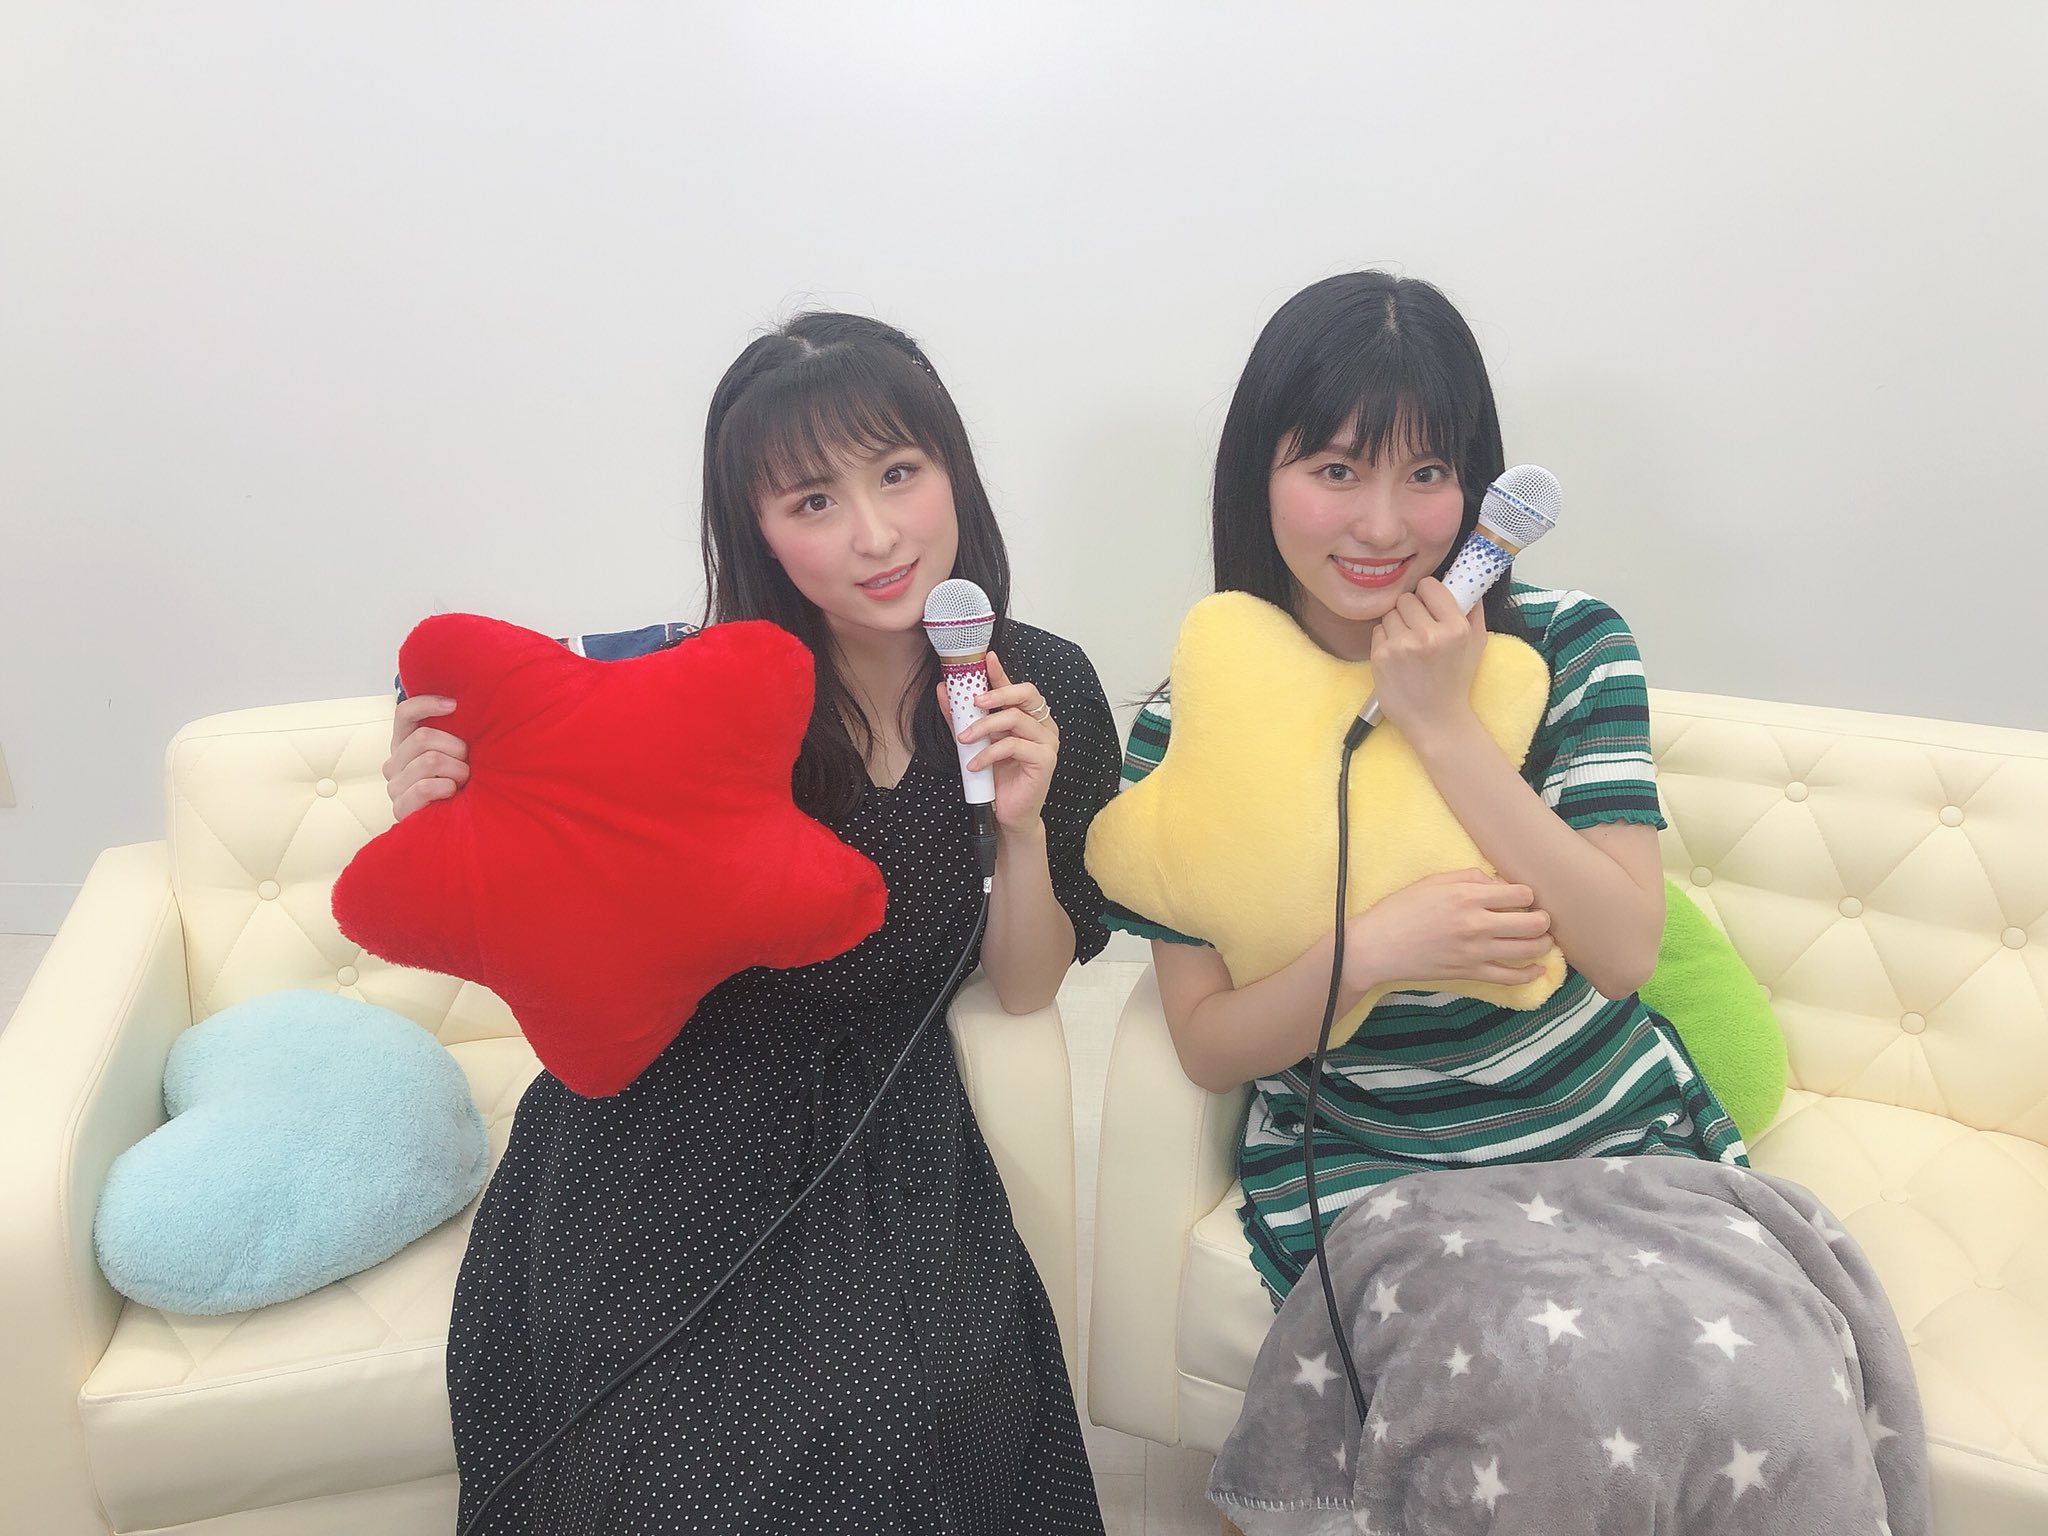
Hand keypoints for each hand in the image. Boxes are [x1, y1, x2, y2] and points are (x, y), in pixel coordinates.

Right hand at [384, 695, 469, 820]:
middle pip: (423, 737)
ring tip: (462, 782)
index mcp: (404, 743)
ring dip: (457, 771)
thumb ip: (453, 731)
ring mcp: (394, 785)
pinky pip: (426, 787)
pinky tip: (452, 793)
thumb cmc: (461, 783)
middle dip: (456, 748)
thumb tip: (463, 703)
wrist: (456, 826)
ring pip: (430, 760)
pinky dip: (446, 788)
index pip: (405, 713)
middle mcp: (394, 762)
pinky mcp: (400, 807)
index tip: (455, 705)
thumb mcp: (457, 753)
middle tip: (467, 763)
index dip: (427, 704)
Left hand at [941, 650, 1057, 834]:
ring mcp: (1047, 742)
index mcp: (1030, 718)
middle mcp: (1043, 725)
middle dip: (997, 693)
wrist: (1008, 814)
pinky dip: (989, 752)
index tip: (986, 659)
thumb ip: (963, 718)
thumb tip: (945, 691)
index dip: (1002, 672)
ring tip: (964, 740)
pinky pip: (1014, 746)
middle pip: (1026, 694)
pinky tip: (974, 764)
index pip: (1017, 688)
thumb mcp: (976, 743)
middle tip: (973, 702)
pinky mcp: (1045, 759)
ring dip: (984, 727)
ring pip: (1015, 720)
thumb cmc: (997, 777)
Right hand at [1343, 868, 1552, 993]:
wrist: (1377, 946)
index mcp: (1467, 896)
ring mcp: (1476, 952)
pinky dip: (1531, 973)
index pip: (1521, 894)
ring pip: (1529, 949)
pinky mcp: (1471, 973)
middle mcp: (1477, 924)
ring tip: (1543, 939)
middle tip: (1540, 918)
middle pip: (1533, 922)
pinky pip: (1512, 977)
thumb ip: (1470, 877)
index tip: (1523, 898)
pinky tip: (1538, 968)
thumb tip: (1500, 884)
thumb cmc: (1401, 909)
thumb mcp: (1433, 881)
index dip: (1528, 895)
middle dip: (1544, 919)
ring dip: (1543, 943)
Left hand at [1369, 578, 1486, 743]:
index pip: (1428, 586)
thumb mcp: (1476, 644)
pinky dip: (1385, 640)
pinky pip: (1377, 631)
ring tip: (1408, 646)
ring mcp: (1402, 646)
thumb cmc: (1455, 681)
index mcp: (1455, 627)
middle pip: (1406, 599)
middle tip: (1417, 629)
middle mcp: (1428, 634)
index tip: (1427, 604)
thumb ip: (1473, 610)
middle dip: (1410, 611)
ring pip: (1389, 614)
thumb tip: (1467, 581)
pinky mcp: (1381, 657)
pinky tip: (1398, 657)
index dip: (1426, 593)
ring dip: (1396, 625)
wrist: (1435, 719)